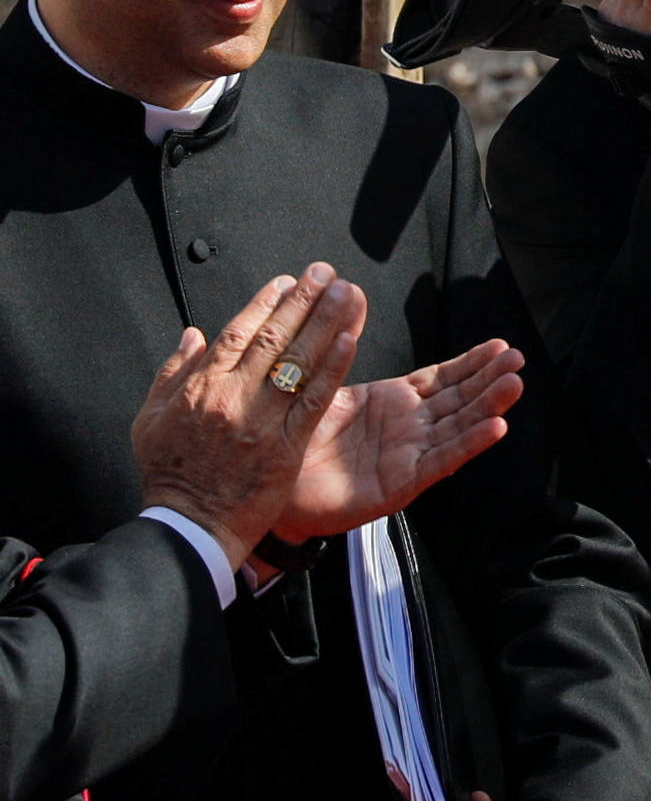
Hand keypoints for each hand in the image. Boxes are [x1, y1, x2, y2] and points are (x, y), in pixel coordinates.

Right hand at [130, 265, 366, 567]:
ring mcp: (260, 420)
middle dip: (302, 301)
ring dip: (325, 323)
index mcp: (199, 386)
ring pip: (298, 361)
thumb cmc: (170, 476)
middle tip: (326, 274)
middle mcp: (231, 396)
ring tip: (347, 293)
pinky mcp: (286, 446)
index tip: (287, 282)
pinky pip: (315, 399)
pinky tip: (350, 340)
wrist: (189, 526)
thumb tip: (192, 333)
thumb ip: (172, 371)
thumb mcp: (151, 419)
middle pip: (273, 338)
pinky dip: (333, 368)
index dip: (265, 304)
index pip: (237, 333)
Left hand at [271, 341, 527, 541]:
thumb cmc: (295, 439)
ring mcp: (408, 455)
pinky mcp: (401, 483)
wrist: (272, 489)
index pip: (443, 378)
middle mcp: (409, 427)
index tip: (499, 346)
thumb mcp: (322, 381)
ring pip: (459, 427)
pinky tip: (494, 427)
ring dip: (489, 406)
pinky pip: (441, 461)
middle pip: (460, 400)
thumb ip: (340, 341)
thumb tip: (349, 291)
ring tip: (514, 385)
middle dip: (490, 379)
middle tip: (516, 360)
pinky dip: (469, 444)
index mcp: (393, 402)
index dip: (472, 362)